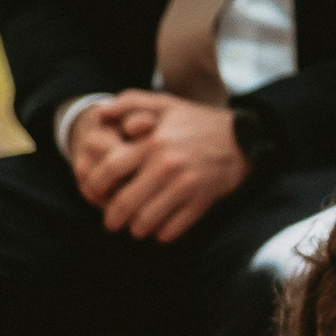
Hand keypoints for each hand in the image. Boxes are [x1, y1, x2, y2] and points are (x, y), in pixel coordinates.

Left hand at [83, 90, 249, 241]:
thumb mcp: (165, 103)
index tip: (92, 193)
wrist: (243, 138)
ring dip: (136, 229)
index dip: (95, 186)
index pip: (110, 170)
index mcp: (151, 142)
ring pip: (148, 220)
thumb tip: (100, 114)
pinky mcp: (202, 201)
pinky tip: (160, 230)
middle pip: (126, 202)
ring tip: (135, 229)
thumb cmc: (198, 122)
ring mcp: (185, 186)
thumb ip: (129, 101)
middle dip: (112, 218)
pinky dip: (162, 234)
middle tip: (110, 223)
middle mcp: (165, 166)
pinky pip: (174, 228)